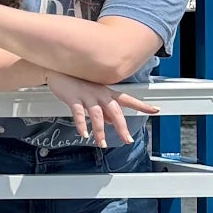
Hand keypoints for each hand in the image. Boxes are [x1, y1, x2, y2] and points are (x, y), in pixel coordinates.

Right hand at [43, 72, 159, 145]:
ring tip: (101, 143)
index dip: (142, 105)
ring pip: (97, 115)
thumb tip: (113, 122)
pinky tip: (84, 134)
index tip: (155, 110)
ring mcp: (86, 95)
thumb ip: (104, 109)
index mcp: (107, 92)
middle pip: (115, 111)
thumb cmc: (76, 82)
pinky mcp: (73, 97)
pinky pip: (78, 112)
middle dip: (122, 127)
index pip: (128, 99)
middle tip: (127, 140)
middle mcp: (100, 93)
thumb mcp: (94, 95)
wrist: (57, 70)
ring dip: (100, 131)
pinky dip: (81, 124)